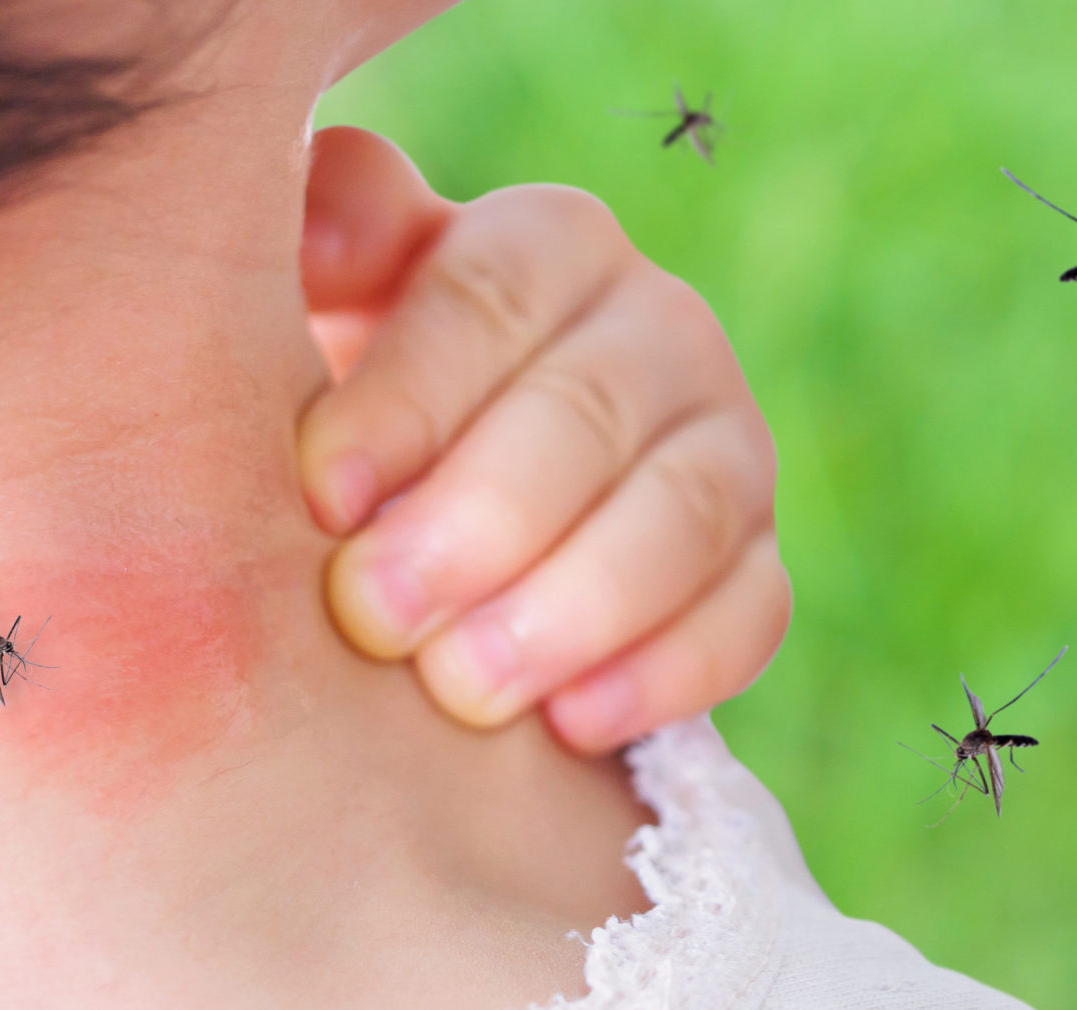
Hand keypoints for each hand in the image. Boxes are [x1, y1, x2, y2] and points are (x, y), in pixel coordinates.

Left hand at [294, 127, 788, 754]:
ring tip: (463, 692)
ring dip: (571, 608)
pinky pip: (747, 614)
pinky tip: (571, 725)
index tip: (319, 496)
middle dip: (478, 522)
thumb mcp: (327, 311)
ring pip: (683, 514)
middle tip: (374, 614)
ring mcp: (728, 445)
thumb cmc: (363, 409)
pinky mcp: (757, 562)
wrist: (442, 517)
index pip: (491, 295)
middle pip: (587, 412)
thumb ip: (324, 245)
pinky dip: (665, 673)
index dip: (408, 396)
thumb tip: (328, 218)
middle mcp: (660, 326)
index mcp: (547, 245)